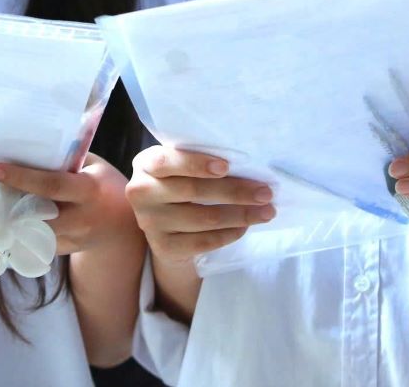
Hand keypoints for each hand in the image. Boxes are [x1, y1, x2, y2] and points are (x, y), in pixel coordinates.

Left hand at [0, 153, 138, 255]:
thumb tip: (30, 144)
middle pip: (31, 215)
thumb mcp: (94, 167)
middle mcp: (79, 219)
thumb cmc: (105, 186)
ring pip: (25, 234)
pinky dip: (6, 235)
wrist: (124, 229)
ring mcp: (69, 240)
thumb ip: (68, 160)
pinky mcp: (60, 253)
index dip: (22, 178)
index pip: (51, 185)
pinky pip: (28, 245)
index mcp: (88, 192)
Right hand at [125, 146, 274, 262]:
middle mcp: (142, 192)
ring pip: (203, 218)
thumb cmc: (180, 182)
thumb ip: (199, 160)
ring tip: (266, 211)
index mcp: (146, 164)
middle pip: (193, 191)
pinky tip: (245, 227)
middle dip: (235, 191)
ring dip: (241, 215)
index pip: (168, 161)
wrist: (162, 222)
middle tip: (266, 192)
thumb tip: (248, 165)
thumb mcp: (179, 166)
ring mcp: (150, 222)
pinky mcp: (163, 247)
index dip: (196, 164)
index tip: (227, 166)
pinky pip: (203, 242)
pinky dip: (229, 234)